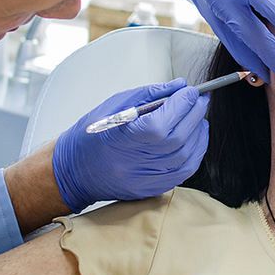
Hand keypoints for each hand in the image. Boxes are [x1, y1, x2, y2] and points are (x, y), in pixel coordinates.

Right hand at [52, 79, 208, 211]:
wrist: (75, 169)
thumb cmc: (93, 133)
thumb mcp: (116, 105)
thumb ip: (151, 95)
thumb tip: (180, 86)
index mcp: (122, 138)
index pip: (162, 121)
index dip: (182, 104)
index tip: (191, 91)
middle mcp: (134, 162)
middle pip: (178, 138)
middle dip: (194, 114)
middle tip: (199, 100)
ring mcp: (145, 179)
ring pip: (186, 156)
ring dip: (198, 133)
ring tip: (198, 117)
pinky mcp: (152, 189)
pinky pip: (184, 172)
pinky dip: (195, 153)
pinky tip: (195, 139)